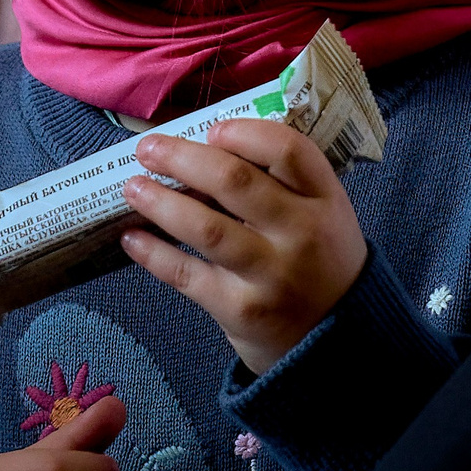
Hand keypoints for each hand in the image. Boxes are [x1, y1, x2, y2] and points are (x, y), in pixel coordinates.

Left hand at [121, 117, 367, 375]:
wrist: (338, 341)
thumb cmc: (317, 263)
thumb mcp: (320, 217)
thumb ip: (278, 185)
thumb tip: (200, 150)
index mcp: (324, 200)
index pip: (288, 150)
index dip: (244, 132)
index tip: (211, 130)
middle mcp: (301, 234)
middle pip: (236, 181)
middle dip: (183, 158)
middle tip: (148, 149)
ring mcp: (271, 275)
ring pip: (206, 228)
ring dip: (161, 203)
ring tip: (132, 187)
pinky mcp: (241, 310)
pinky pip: (187, 275)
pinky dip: (154, 254)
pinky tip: (132, 238)